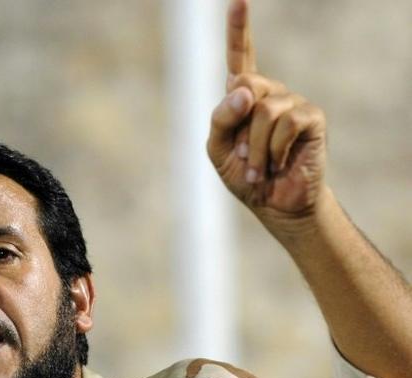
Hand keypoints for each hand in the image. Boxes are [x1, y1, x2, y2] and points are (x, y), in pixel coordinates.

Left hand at [208, 0, 327, 226]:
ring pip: (263, 108)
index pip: (240, 57)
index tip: (238, 0)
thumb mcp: (217, 148)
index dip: (239, 28)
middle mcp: (270, 92)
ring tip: (258, 168)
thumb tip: (244, 87)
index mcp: (244, 97)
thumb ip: (220, 117)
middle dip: (237, 124)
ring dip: (254, 147)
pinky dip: (273, 149)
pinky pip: (285, 122)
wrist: (274, 204)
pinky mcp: (312, 117)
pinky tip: (278, 163)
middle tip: (241, 155)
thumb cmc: (244, 175)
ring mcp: (293, 102)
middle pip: (244, 83)